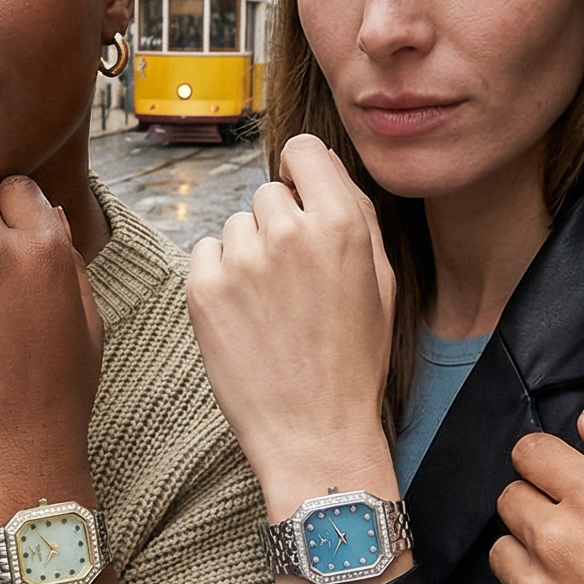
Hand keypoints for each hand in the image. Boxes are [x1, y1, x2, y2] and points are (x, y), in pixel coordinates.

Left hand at [188, 135, 396, 518]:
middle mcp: (288, 233)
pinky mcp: (203, 290)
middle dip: (279, 224)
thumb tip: (321, 171)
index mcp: (341, 224)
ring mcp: (241, 261)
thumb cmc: (353, 361)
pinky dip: (220, 275)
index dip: (302, 173)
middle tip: (294, 279)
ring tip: (272, 306)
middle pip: (268, 193)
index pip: (302, 151)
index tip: (301, 197)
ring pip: (236, 225)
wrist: (314, 432)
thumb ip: (355, 216)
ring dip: (249, 252)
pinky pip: (206, 252)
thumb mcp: (381, 282)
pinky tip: (245, 315)